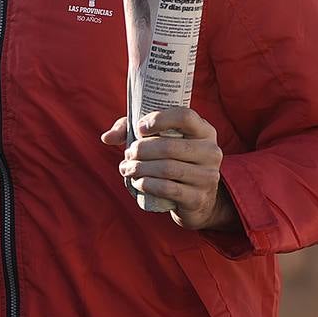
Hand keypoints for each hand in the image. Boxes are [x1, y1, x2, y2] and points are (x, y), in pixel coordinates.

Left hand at [101, 107, 239, 231]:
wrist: (198, 200)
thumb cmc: (175, 161)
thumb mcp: (160, 141)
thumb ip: (132, 131)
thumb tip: (106, 138)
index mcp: (204, 131)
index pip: (185, 116)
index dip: (160, 119)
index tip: (140, 128)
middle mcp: (211, 151)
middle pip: (170, 146)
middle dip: (142, 150)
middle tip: (128, 154)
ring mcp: (208, 176)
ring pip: (167, 169)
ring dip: (140, 168)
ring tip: (127, 168)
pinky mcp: (198, 198)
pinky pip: (167, 189)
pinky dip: (147, 184)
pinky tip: (137, 182)